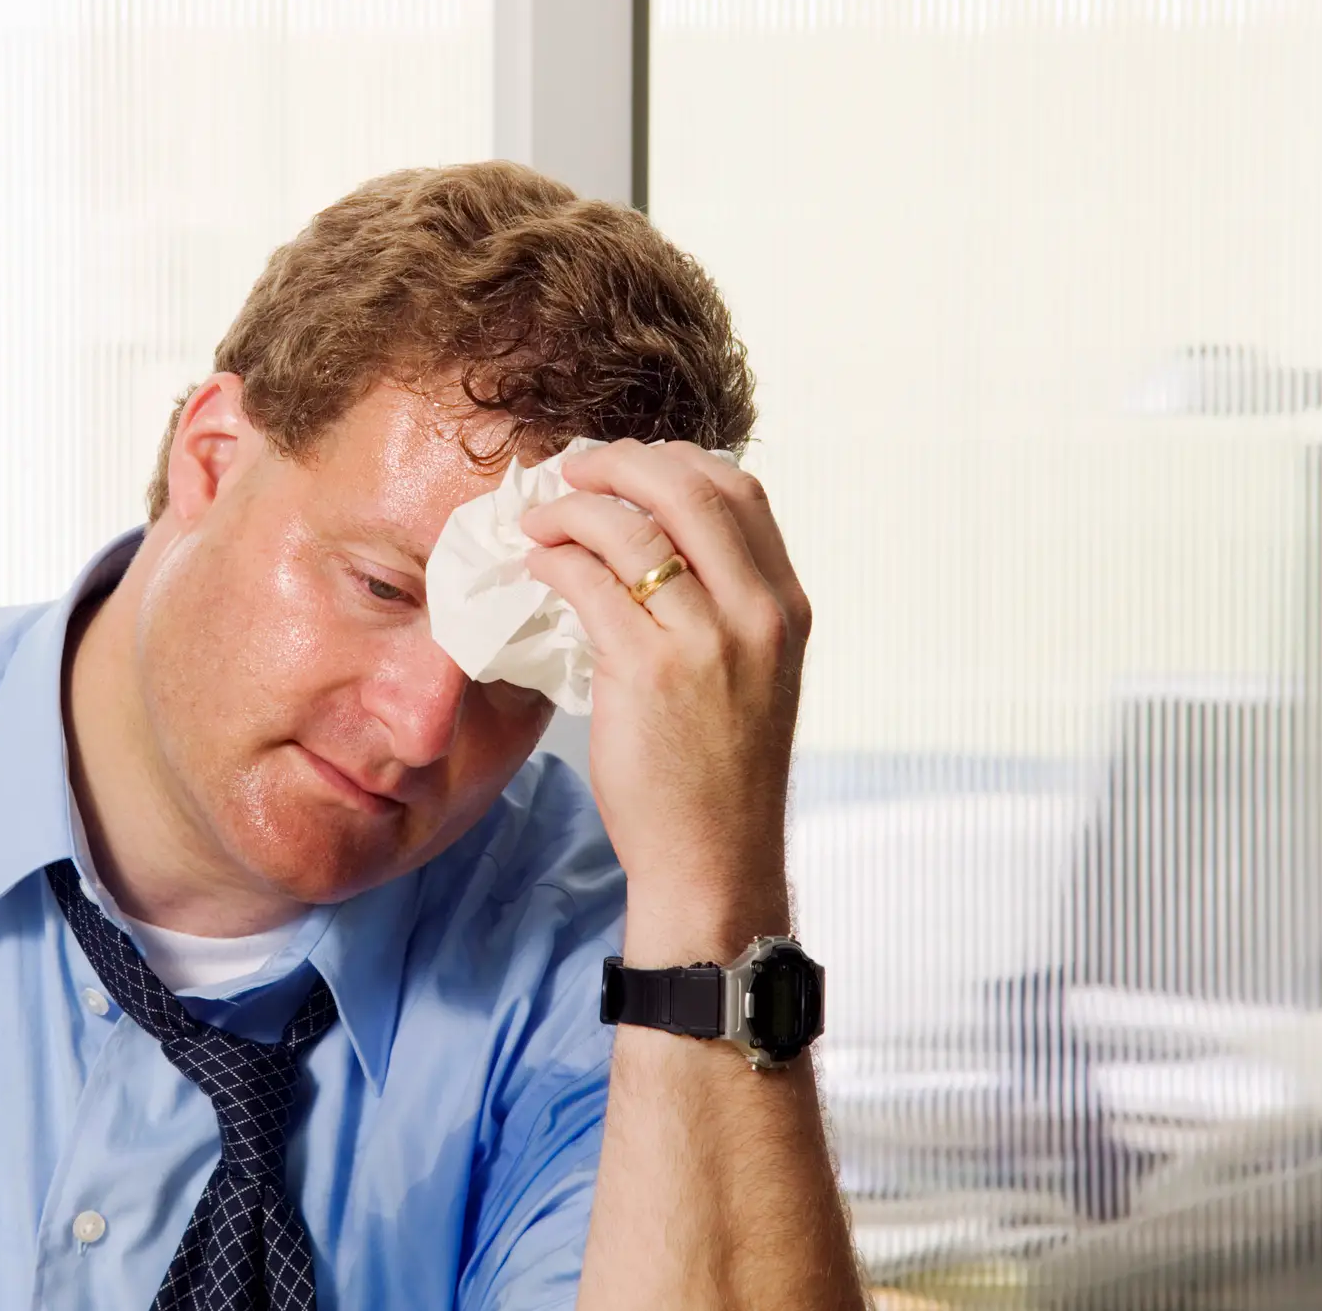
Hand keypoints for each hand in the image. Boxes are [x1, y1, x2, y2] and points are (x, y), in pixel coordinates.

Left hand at [521, 440, 809, 959]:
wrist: (714, 858)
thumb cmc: (718, 773)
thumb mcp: (752, 674)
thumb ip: (724, 607)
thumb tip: (654, 540)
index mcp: (785, 607)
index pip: (740, 491)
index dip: (676, 462)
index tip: (627, 466)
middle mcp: (757, 614)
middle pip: (687, 488)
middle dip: (618, 463)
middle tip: (571, 470)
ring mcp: (706, 641)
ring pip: (630, 527)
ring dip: (571, 508)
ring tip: (539, 520)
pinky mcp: (648, 671)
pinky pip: (589, 581)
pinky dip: (553, 559)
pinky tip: (535, 566)